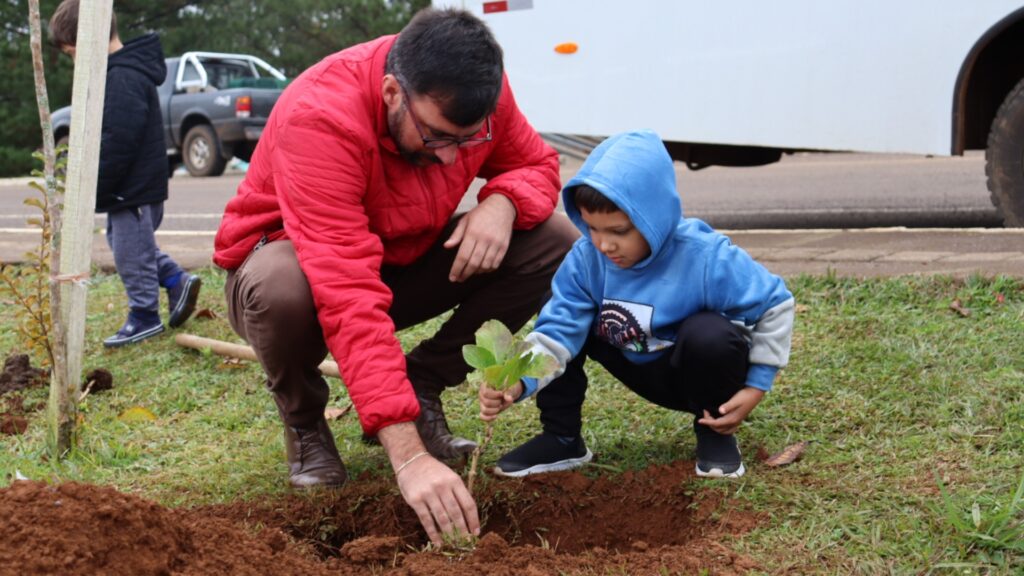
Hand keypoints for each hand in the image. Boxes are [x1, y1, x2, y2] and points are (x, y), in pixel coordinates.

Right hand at [378, 422, 479, 545]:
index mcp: (455, 481)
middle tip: (466, 542)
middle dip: (462, 530)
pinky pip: (426, 520)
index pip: (468, 504)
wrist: (411, 461)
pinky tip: (438, 542)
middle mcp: (442, 487)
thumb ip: (458, 493)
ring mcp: (428, 493)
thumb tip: (468, 517)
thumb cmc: (434, 472)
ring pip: (442, 518)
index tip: (476, 532)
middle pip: (456, 513)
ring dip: (449, 534)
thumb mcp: (450, 476)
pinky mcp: (415, 500)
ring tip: (454, 543)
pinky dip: (433, 533)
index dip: (473, 520)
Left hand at [444, 194, 515, 281]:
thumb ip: (456, 235)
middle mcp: (485, 239)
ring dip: (476, 272)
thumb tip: (446, 246)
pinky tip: (482, 268)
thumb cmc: (481, 213)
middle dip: (465, 274)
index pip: (463, 256)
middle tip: (459, 279)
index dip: (456, 269)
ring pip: (485, 266)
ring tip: (470, 272)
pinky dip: (488, 269)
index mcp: (472, 233)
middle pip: (473, 263)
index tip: (452, 277)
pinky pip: (496, 264)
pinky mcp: (504, 246)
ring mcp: (496, 244)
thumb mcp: (465, 220)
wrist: (502, 206)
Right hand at [479, 381, 522, 421]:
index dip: (495, 395)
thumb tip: (509, 398)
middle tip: (501, 400)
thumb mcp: (509, 390)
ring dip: (495, 410)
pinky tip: (496, 416)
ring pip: (484, 410)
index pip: (486, 393)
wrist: (508, 395)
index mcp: (485, 386)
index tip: (501, 393)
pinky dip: (489, 418)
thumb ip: (509, 393)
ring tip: (500, 406)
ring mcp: (481, 403)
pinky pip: (482, 417)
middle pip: (486, 402)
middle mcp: (481, 395)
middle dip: (497, 403)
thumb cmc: (507, 390)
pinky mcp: (483, 411)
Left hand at [697, 387, 764, 434]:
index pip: (716, 424)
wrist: (755, 394)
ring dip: (715, 426)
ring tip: (710, 417)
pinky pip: (728, 429)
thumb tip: (720, 411)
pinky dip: (721, 428)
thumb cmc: (744, 395)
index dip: (707, 422)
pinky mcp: (738, 420)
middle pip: (718, 428)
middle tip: (705, 411)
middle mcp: (734, 422)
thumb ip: (728, 406)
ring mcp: (737, 422)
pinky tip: (719, 422)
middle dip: (710, 422)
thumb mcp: (735, 400)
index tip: (699, 420)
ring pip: (723, 431)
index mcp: (732, 419)